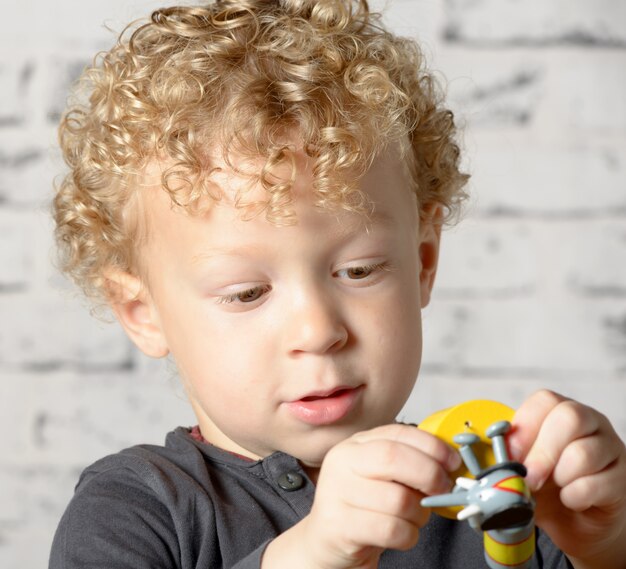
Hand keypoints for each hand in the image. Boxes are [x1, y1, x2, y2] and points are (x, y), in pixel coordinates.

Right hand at [262, 423, 460, 568]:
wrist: (327, 540)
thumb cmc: (363, 506)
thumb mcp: (382, 476)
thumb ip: (409, 463)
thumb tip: (450, 463)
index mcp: (357, 444)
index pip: (398, 432)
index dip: (432, 446)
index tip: (453, 461)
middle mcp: (342, 461)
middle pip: (394, 458)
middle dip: (429, 475)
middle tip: (443, 490)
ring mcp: (337, 492)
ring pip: (398, 500)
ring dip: (420, 514)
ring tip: (414, 518)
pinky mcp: (339, 525)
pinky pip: (391, 530)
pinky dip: (408, 535)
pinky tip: (402, 533)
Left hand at [508, 390, 625, 568]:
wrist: (576, 525)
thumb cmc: (546, 489)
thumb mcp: (520, 469)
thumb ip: (508, 458)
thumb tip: (493, 456)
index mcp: (559, 412)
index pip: (546, 400)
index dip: (525, 426)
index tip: (510, 454)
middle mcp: (590, 423)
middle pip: (570, 417)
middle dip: (543, 452)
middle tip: (530, 478)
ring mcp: (610, 448)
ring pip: (585, 451)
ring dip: (560, 475)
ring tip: (555, 488)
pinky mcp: (623, 477)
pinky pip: (600, 482)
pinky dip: (577, 495)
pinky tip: (571, 500)